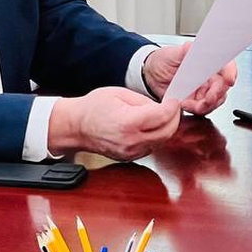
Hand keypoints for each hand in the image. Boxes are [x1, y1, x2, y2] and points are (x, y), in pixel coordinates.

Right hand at [47, 87, 181, 160]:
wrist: (76, 127)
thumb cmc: (93, 108)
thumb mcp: (119, 94)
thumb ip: (144, 101)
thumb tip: (162, 107)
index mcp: (128, 122)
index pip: (162, 116)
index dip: (172, 107)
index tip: (174, 100)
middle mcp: (131, 141)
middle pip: (167, 132)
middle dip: (174, 118)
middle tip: (173, 107)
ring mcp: (131, 152)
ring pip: (161, 141)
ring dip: (166, 128)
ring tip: (161, 115)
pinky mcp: (131, 157)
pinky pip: (151, 147)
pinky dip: (156, 136)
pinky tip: (150, 126)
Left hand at [141, 43, 236, 115]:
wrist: (151, 74)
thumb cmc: (163, 60)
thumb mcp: (172, 53)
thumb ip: (185, 50)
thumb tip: (193, 46)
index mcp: (207, 62)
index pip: (226, 65)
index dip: (231, 72)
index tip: (229, 79)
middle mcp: (208, 76)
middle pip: (223, 87)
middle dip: (217, 94)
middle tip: (207, 98)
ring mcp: (203, 90)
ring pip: (215, 101)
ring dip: (206, 105)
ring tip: (190, 103)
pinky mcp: (196, 101)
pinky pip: (203, 109)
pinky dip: (196, 110)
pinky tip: (185, 104)